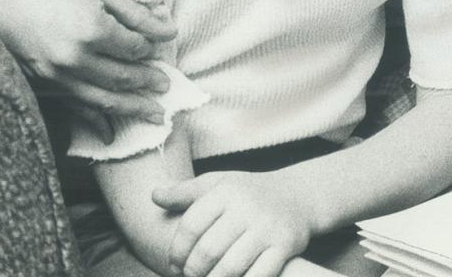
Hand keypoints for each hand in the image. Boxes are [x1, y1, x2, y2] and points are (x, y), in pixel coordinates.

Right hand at [0, 0, 174, 138]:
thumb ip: (136, 15)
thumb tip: (170, 31)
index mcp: (92, 30)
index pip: (135, 49)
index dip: (150, 49)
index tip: (158, 48)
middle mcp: (73, 58)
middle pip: (122, 78)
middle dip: (148, 83)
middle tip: (166, 88)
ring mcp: (53, 74)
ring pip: (101, 99)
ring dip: (131, 108)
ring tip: (154, 116)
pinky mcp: (38, 82)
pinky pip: (73, 107)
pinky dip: (94, 121)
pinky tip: (110, 133)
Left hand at [154, 170, 315, 276]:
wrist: (298, 197)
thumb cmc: (249, 193)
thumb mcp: (218, 184)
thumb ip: (184, 192)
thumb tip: (153, 196)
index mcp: (226, 191)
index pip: (191, 226)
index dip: (177, 251)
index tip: (174, 265)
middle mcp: (248, 207)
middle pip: (208, 250)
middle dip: (193, 271)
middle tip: (190, 276)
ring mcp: (268, 227)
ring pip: (230, 267)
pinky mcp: (286, 245)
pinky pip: (259, 275)